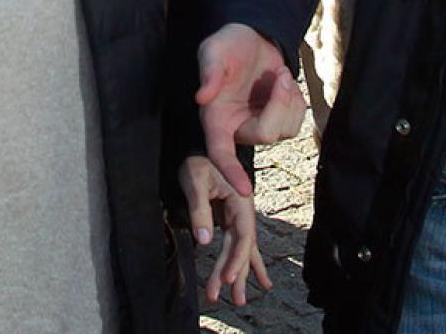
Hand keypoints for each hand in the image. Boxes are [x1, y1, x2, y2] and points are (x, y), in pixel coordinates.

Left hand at [180, 155, 271, 305]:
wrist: (196, 147)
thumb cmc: (196, 161)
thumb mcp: (194, 181)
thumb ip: (200, 211)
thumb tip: (205, 241)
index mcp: (241, 199)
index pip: (243, 235)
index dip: (237, 258)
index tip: (229, 277)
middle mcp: (243, 210)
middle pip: (243, 247)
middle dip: (236, 273)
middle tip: (231, 299)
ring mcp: (238, 216)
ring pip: (241, 249)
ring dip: (239, 272)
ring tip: (238, 298)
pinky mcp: (230, 218)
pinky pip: (238, 244)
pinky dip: (243, 261)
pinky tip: (251, 277)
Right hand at [196, 23, 306, 194]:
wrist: (251, 36)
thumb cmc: (227, 44)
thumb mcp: (213, 50)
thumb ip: (209, 72)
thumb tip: (202, 97)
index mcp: (216, 118)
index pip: (220, 153)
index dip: (231, 172)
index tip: (244, 191)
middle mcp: (236, 127)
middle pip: (265, 136)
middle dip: (278, 105)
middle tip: (280, 74)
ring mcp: (259, 124)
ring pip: (284, 131)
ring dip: (289, 100)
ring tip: (280, 74)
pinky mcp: (278, 119)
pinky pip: (296, 123)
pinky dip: (297, 101)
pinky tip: (286, 84)